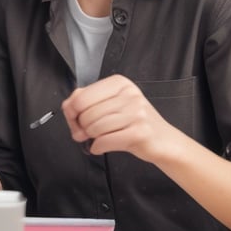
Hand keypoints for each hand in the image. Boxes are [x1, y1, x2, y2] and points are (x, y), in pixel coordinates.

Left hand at [60, 74, 175, 161]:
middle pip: (86, 113)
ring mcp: (136, 113)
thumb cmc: (134, 122)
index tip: (76, 120)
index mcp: (119, 83)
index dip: (72, 113)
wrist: (163, 140)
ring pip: (94, 128)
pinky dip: (98, 147)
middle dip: (82, 128)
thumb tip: (68, 108)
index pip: (80, 96)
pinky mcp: (139, 132)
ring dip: (91, 138)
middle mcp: (129, 94)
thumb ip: (86, 101)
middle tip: (88, 133)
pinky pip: (103, 142)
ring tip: (100, 137)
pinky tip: (102, 146)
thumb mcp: (111, 104)